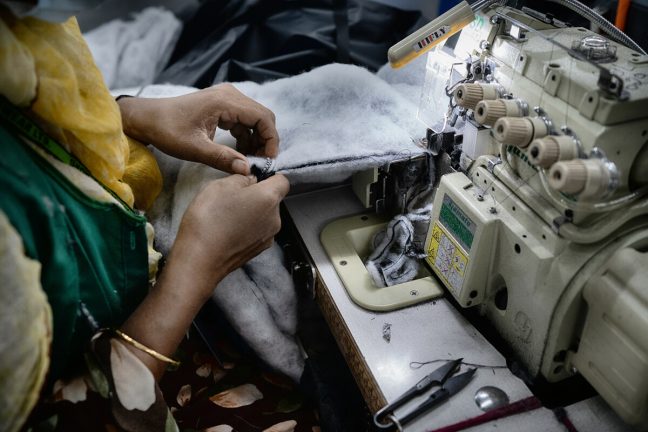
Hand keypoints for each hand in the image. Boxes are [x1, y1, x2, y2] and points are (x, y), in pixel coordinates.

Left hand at [118, 84, 278, 174]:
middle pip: (262, 116)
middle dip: (265, 141)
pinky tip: (239, 152)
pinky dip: (246, 136)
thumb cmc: (166, 130)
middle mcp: (229, 95)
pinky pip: (244, 120)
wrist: (147, 118)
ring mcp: (226, 99)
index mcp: (224, 101)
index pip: (262, 117)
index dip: (271, 139)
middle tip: (260, 162)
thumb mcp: (194, 148)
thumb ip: (222, 158)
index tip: (268, 160)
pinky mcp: (222, 106)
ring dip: (256, 140)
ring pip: (255, 119)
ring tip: (249, 160)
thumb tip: (247, 170)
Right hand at [171, 173, 289, 297]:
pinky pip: (257, 231)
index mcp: (269, 198)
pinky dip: (246, 228)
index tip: (251, 178)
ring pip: (264, 216)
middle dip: (256, 195)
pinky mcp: (258, 250)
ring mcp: (268, 237)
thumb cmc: (209, 219)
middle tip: (231, 197)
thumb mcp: (220, 185)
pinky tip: (228, 230)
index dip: (269, 176)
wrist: (200, 259)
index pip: (282, 181)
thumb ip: (241, 178)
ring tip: (227, 215)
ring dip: (251, 212)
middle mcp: (275, 218)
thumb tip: (251, 180)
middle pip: (272, 200)